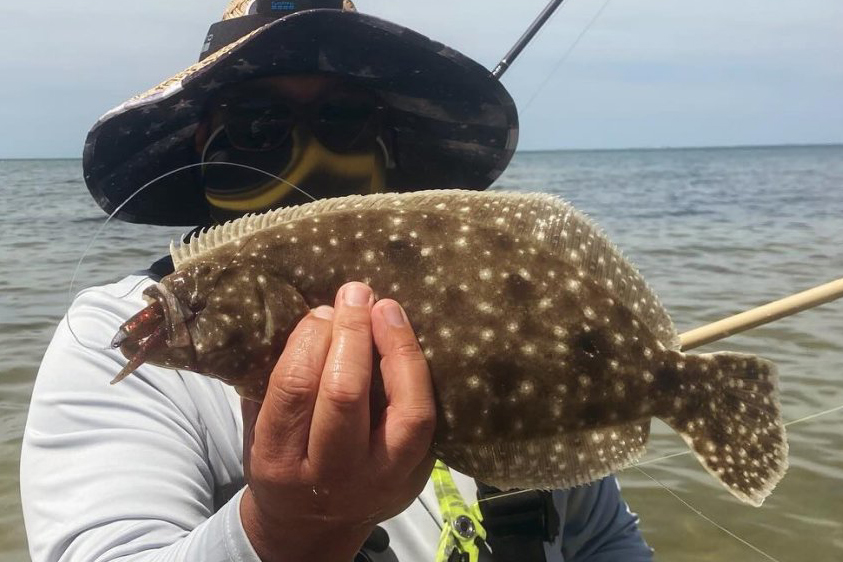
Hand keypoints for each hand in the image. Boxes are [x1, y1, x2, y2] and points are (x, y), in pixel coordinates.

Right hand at [240, 282, 435, 561]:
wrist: (311, 529)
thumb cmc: (284, 463)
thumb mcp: (260, 429)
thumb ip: (276, 379)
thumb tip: (313, 311)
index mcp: (280, 461)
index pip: (294, 387)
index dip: (310, 339)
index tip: (322, 311)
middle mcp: (332, 476)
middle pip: (346, 395)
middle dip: (352, 334)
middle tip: (356, 294)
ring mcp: (382, 481)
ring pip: (408, 412)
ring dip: (400, 351)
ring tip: (389, 309)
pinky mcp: (417, 477)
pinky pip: (428, 420)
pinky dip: (420, 374)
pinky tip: (407, 342)